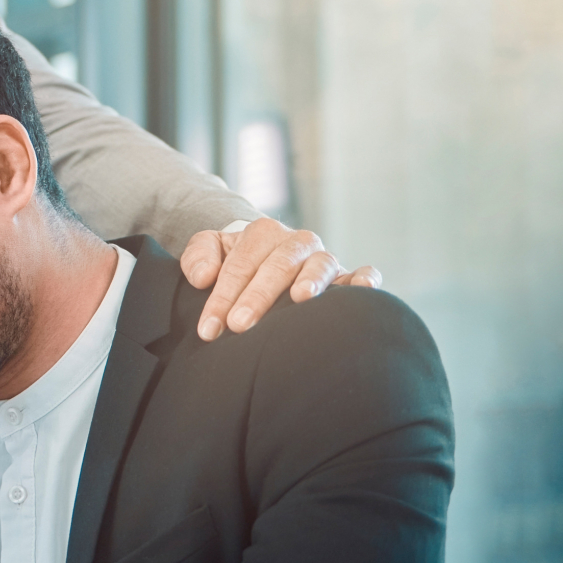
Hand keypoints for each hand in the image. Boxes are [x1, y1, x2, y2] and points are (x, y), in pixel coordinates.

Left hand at [181, 218, 382, 340]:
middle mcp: (296, 243)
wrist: (265, 253)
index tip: (209, 329)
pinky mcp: (345, 276)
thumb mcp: (210, 249)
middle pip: (278, 266)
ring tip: (299, 299)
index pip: (239, 266)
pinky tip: (363, 289)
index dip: (221, 297)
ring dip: (310, 281)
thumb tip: (202, 278)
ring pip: (319, 266)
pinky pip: (360, 273)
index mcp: (262, 233)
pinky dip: (364, 279)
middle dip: (257, 296)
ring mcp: (322, 259)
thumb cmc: (235, 259)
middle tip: (239, 325)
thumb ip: (198, 256)